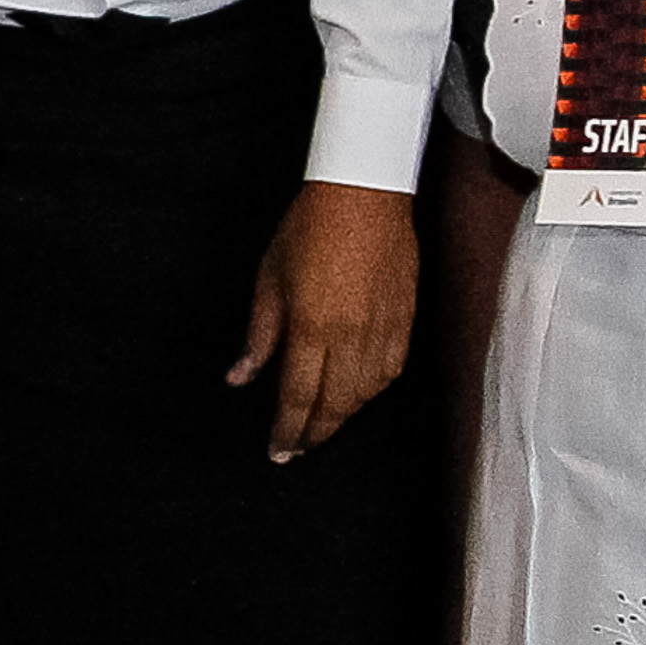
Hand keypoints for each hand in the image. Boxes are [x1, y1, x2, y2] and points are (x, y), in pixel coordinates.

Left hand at [226, 180, 416, 460]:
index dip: (286, 430)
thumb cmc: (309, 228)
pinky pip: (390, 373)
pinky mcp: (405, 322)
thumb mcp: (268, 279)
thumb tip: (240, 376)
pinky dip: (371, 392)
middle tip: (297, 449)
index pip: (297, 396)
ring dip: (342, 416)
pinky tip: (357, 395)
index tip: (277, 450)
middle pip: (334, 405)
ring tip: (321, 425)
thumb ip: (259, 336)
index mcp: (311, 327)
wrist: (363, 194)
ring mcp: (382, 331)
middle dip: (314, 434)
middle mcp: (350, 336)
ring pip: (365, 395)